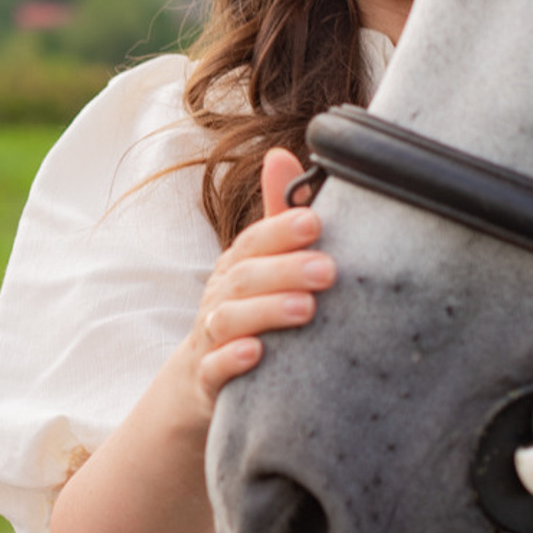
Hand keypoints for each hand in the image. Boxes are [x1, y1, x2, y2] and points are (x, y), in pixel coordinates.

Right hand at [184, 147, 336, 407]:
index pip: (254, 242)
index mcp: (237, 267)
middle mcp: (220, 298)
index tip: (315, 222)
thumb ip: (276, 216)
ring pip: (229, 321)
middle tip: (328, 270)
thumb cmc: (248, 312)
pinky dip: (231, 360)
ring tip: (306, 309)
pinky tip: (256, 354)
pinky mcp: (208, 379)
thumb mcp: (261, 265)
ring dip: (266, 312)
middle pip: (245, 278)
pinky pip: (214, 369)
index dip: (281, 230)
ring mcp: (212, 339)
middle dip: (286, 271)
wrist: (204, 378)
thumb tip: (280, 153)